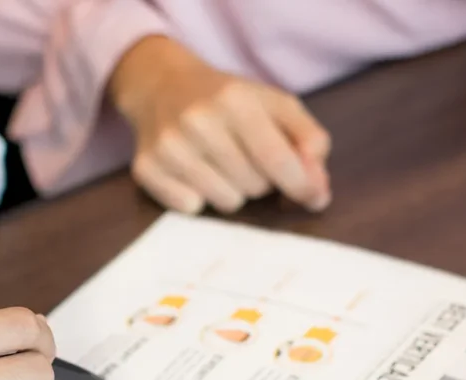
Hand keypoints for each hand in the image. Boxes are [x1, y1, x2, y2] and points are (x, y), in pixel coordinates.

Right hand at [108, 36, 330, 214]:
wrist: (161, 85)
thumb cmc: (227, 101)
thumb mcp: (274, 104)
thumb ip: (307, 139)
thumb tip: (318, 188)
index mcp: (235, 99)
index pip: (277, 159)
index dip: (302, 185)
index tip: (315, 197)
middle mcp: (198, 121)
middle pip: (254, 187)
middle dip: (260, 180)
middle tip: (245, 158)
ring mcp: (169, 147)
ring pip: (226, 203)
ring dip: (232, 192)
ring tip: (220, 165)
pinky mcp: (147, 169)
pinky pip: (192, 209)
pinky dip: (198, 198)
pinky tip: (193, 174)